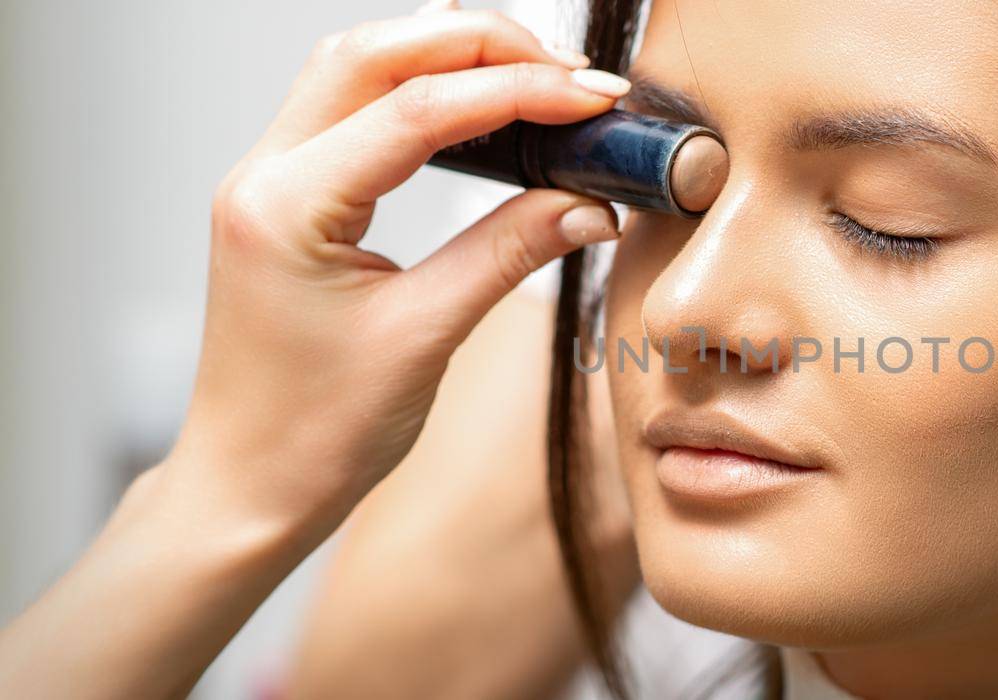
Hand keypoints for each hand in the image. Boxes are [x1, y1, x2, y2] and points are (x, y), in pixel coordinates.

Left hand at [2, 6, 631, 697]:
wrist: (249, 489)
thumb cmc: (314, 434)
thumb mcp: (426, 337)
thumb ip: (509, 253)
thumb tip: (589, 204)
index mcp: (286, 208)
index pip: (415, 110)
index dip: (516, 92)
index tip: (591, 101)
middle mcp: (265, 176)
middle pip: (375, 54)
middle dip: (479, 44)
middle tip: (570, 74)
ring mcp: (270, 182)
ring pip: (359, 68)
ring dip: (448, 56)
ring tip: (535, 77)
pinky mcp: (291, 200)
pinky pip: (352, 110)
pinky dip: (420, 90)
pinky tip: (475, 101)